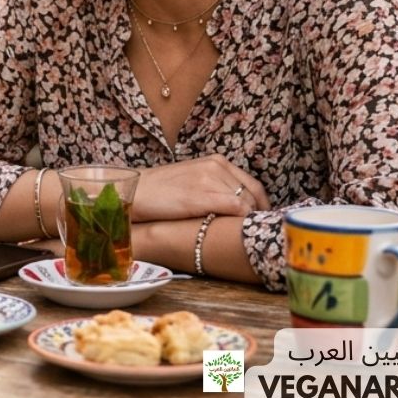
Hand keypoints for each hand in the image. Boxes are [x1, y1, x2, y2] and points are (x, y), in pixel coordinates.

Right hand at [130, 155, 268, 221]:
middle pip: (253, 195)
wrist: (136, 192)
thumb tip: (239, 207)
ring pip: (246, 203)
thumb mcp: (193, 179)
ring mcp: (209, 180)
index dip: (262, 206)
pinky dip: (241, 221)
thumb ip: (215, 186)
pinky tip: (234, 232)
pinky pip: (236, 209)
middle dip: (257, 215)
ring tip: (244, 236)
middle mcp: (216, 166)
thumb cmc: (161, 191)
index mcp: (216, 161)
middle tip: (254, 233)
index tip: (261, 222)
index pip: (253, 185)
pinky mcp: (202, 196)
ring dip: (248, 220)